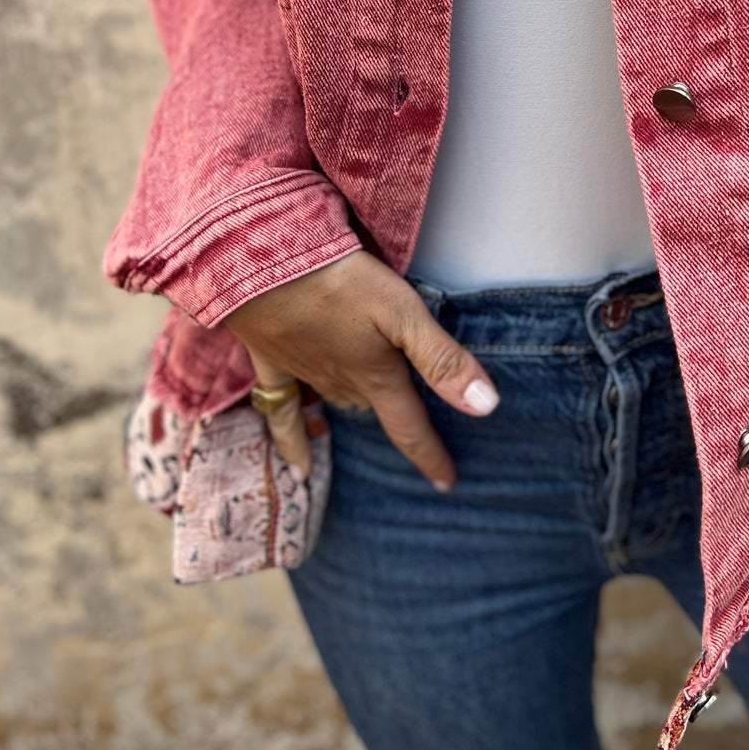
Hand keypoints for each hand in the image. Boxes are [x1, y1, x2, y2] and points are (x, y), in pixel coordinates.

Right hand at [224, 251, 499, 489]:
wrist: (263, 265)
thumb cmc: (340, 282)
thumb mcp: (403, 313)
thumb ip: (441, 359)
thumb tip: (486, 408)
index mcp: (375, 377)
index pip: (410, 428)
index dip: (430, 456)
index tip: (447, 484)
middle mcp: (341, 384)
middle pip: (374, 410)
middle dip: (396, 421)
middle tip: (413, 430)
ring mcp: (304, 374)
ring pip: (337, 403)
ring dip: (357, 411)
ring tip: (373, 418)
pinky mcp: (272, 359)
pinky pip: (281, 409)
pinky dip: (291, 438)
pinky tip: (298, 464)